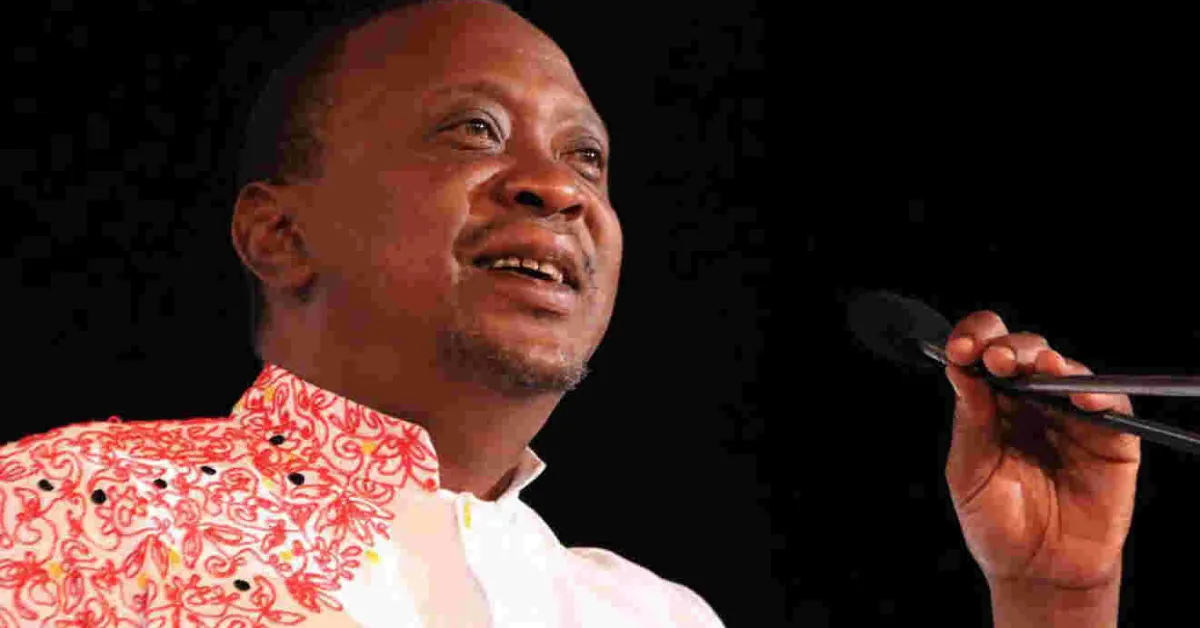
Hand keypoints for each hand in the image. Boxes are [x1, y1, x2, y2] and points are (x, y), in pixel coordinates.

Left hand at [942, 311, 1140, 590]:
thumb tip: (960, 368)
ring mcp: (1072, 417)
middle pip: (1026, 352)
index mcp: (993, 404)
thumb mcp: (970, 471)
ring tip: (1039, 367)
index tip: (960, 349)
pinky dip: (1098, 393)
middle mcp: (1033, 402)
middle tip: (997, 360)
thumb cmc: (997, 523)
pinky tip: (1080, 396)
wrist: (1035, 573)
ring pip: (1068, 369)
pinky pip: (1111, 404)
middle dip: (1011, 348)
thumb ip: (971, 421)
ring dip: (1051, 363)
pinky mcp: (1110, 439)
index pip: (986, 353)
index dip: (975, 340)